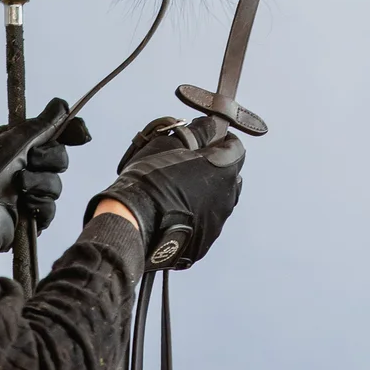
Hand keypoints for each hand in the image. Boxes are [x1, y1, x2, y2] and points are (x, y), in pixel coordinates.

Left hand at [0, 97, 90, 254]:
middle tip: (30, 160)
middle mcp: (25, 165)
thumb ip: (43, 124)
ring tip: (20, 187)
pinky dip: (41, 206)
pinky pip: (50, 209)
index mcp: (20, 144)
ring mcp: (27, 191)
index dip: (70, 132)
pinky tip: (26, 205)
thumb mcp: (14, 140)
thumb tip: (62, 104)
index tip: (82, 135)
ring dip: (41, 184)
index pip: (54, 134)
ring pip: (56, 185)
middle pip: (60, 158)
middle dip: (48, 159)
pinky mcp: (29, 216)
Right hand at [87, 115, 243, 269]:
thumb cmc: (151, 178)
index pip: (236, 147)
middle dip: (216, 168)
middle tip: (191, 166)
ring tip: (179, 192)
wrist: (133, 223)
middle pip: (230, 177)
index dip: (222, 140)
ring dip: (207, 194)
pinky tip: (175, 213)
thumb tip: (211, 126)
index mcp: (223, 169)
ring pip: (218, 202)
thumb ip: (198, 132)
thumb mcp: (171, 143)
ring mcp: (216, 224)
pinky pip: (205, 224)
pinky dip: (196, 216)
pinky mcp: (203, 244)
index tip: (208, 140)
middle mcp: (227, 197)